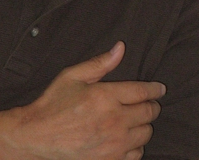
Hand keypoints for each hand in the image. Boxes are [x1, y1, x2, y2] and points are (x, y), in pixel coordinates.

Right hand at [5, 41, 164, 159]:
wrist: (38, 135)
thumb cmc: (54, 102)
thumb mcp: (73, 75)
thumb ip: (100, 63)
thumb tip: (121, 48)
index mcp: (106, 97)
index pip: (142, 92)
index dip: (155, 89)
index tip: (160, 88)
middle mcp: (114, 121)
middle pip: (148, 113)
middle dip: (152, 106)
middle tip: (149, 103)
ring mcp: (113, 144)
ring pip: (145, 134)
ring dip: (144, 125)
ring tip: (136, 120)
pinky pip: (136, 154)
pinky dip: (136, 146)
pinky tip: (128, 138)